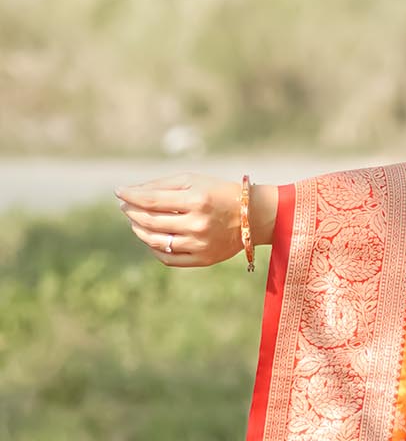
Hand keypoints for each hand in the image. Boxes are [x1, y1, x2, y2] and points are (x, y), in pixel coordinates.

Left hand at [115, 174, 275, 266]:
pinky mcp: (203, 259)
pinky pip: (168, 259)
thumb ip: (162, 185)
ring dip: (139, 231)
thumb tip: (131, 193)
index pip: (152, 200)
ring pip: (156, 241)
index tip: (119, 192)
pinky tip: (151, 239)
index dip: (131, 196)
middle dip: (132, 212)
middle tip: (125, 206)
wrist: (252, 216)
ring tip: (136, 222)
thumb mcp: (193, 180)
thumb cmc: (218, 193)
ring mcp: (200, 244)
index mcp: (196, 201)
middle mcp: (197, 224)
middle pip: (151, 221)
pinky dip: (154, 249)